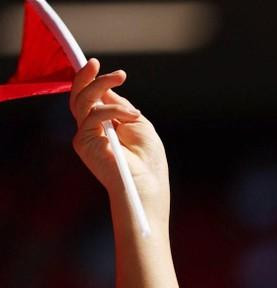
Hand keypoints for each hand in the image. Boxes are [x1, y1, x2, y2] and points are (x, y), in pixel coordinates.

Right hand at [70, 58, 169, 227]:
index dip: (93, 82)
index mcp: (105, 127)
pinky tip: (133, 115)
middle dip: (88, 77)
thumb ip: (121, 107)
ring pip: (82, 101)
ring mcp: (85, 136)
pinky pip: (94, 115)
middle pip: (79, 97)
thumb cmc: (148, 160)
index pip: (92, 100)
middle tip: (99, 63)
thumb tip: (107, 89)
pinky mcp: (83, 142)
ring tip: (120, 76)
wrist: (147, 185)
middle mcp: (92, 130)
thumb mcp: (138, 124)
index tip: (103, 67)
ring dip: (101, 84)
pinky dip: (115, 110)